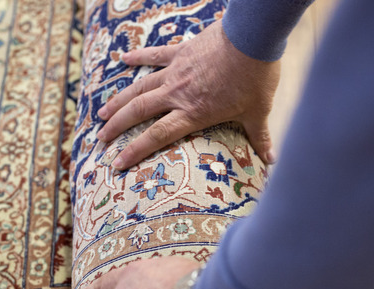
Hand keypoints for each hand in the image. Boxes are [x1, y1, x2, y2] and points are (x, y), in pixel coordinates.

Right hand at [97, 19, 279, 169]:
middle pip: (139, 113)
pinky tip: (122, 59)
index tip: (117, 164)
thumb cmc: (256, 78)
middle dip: (117, 127)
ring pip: (139, 88)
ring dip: (119, 100)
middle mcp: (177, 94)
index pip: (157, 137)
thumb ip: (260, 138)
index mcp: (193, 113)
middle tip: (100, 138)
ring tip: (101, 112)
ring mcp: (176, 72)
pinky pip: (154, 55)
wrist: (252, 38)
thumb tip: (272, 162)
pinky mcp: (181, 52)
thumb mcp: (258, 112)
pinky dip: (138, 57)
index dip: (135, 151)